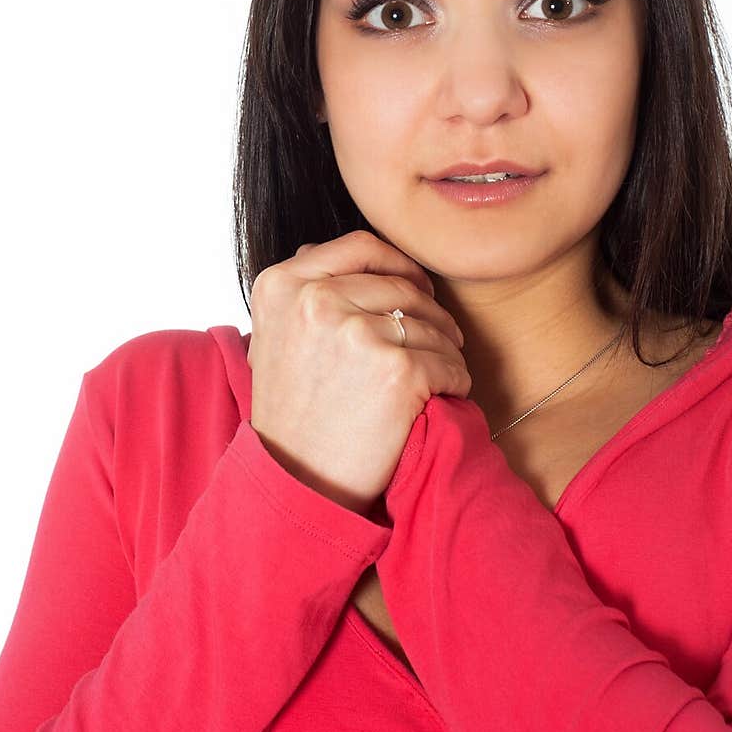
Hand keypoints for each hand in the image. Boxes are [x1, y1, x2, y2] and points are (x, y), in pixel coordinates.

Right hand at [248, 229, 469, 513]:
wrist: (296, 485)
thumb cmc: (292, 413)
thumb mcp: (275, 335)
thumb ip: (306, 288)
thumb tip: (350, 252)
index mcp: (282, 284)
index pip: (362, 246)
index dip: (399, 264)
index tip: (416, 287)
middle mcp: (316, 300)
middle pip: (403, 285)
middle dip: (430, 311)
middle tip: (441, 337)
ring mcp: (357, 333)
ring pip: (432, 323)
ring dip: (447, 347)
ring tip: (441, 370)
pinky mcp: (397, 371)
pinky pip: (449, 362)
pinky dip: (456, 379)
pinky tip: (448, 394)